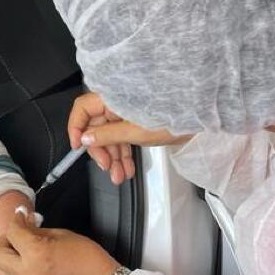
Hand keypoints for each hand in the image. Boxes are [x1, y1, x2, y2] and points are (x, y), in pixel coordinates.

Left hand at [0, 209, 120, 274]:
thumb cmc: (85, 257)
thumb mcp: (59, 234)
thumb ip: (35, 229)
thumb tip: (22, 220)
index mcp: (35, 253)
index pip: (12, 232)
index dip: (16, 220)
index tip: (21, 216)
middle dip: (4, 242)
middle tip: (17, 238)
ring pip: (6, 271)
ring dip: (15, 261)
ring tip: (34, 258)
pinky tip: (37, 273)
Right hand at [67, 92, 191, 185]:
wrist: (199, 119)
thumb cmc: (172, 118)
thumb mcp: (136, 131)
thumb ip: (108, 135)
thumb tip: (85, 139)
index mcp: (113, 97)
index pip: (83, 108)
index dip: (76, 127)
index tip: (78, 147)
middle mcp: (116, 103)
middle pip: (96, 126)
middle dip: (100, 150)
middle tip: (106, 167)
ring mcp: (126, 113)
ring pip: (110, 136)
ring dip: (113, 157)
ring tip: (119, 176)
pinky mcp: (136, 122)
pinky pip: (123, 137)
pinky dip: (124, 154)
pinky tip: (126, 170)